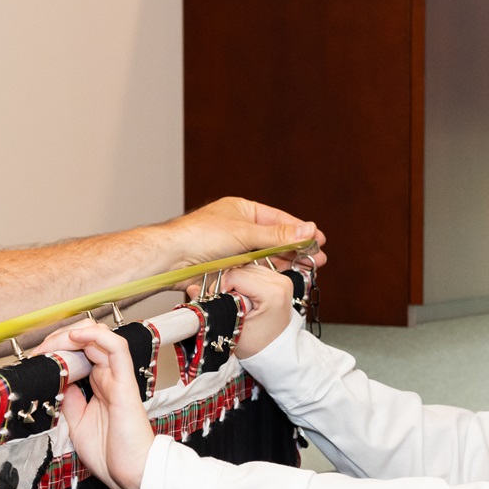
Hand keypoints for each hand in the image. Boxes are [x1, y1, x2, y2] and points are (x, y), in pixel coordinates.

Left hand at [39, 321, 156, 488]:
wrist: (131, 473)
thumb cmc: (110, 454)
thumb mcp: (76, 423)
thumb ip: (68, 400)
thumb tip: (56, 381)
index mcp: (99, 385)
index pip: (79, 352)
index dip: (56, 348)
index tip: (36, 358)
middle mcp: (109, 376)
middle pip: (86, 338)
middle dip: (59, 338)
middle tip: (40, 351)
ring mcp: (117, 377)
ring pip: (99, 336)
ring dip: (71, 334)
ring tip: (52, 344)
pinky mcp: (125, 382)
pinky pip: (116, 348)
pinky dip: (95, 336)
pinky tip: (74, 338)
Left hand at [161, 196, 328, 271]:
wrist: (170, 259)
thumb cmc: (199, 236)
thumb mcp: (244, 233)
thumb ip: (277, 235)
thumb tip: (307, 229)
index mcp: (243, 210)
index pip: (278, 219)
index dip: (299, 230)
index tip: (318, 240)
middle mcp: (239, 228)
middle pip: (274, 239)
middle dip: (296, 249)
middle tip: (317, 259)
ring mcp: (233, 248)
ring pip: (265, 256)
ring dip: (284, 262)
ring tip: (304, 269)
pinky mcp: (227, 266)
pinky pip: (253, 269)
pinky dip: (267, 273)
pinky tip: (281, 277)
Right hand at [220, 261, 295, 358]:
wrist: (276, 351)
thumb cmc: (258, 345)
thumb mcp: (232, 328)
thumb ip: (212, 307)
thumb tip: (192, 289)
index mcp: (273, 293)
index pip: (236, 275)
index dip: (220, 286)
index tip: (216, 301)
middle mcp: (280, 282)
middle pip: (241, 269)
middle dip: (228, 284)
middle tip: (224, 303)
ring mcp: (281, 279)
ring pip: (246, 268)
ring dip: (236, 283)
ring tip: (235, 302)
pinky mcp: (279, 280)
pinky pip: (254, 272)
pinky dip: (244, 282)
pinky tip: (243, 298)